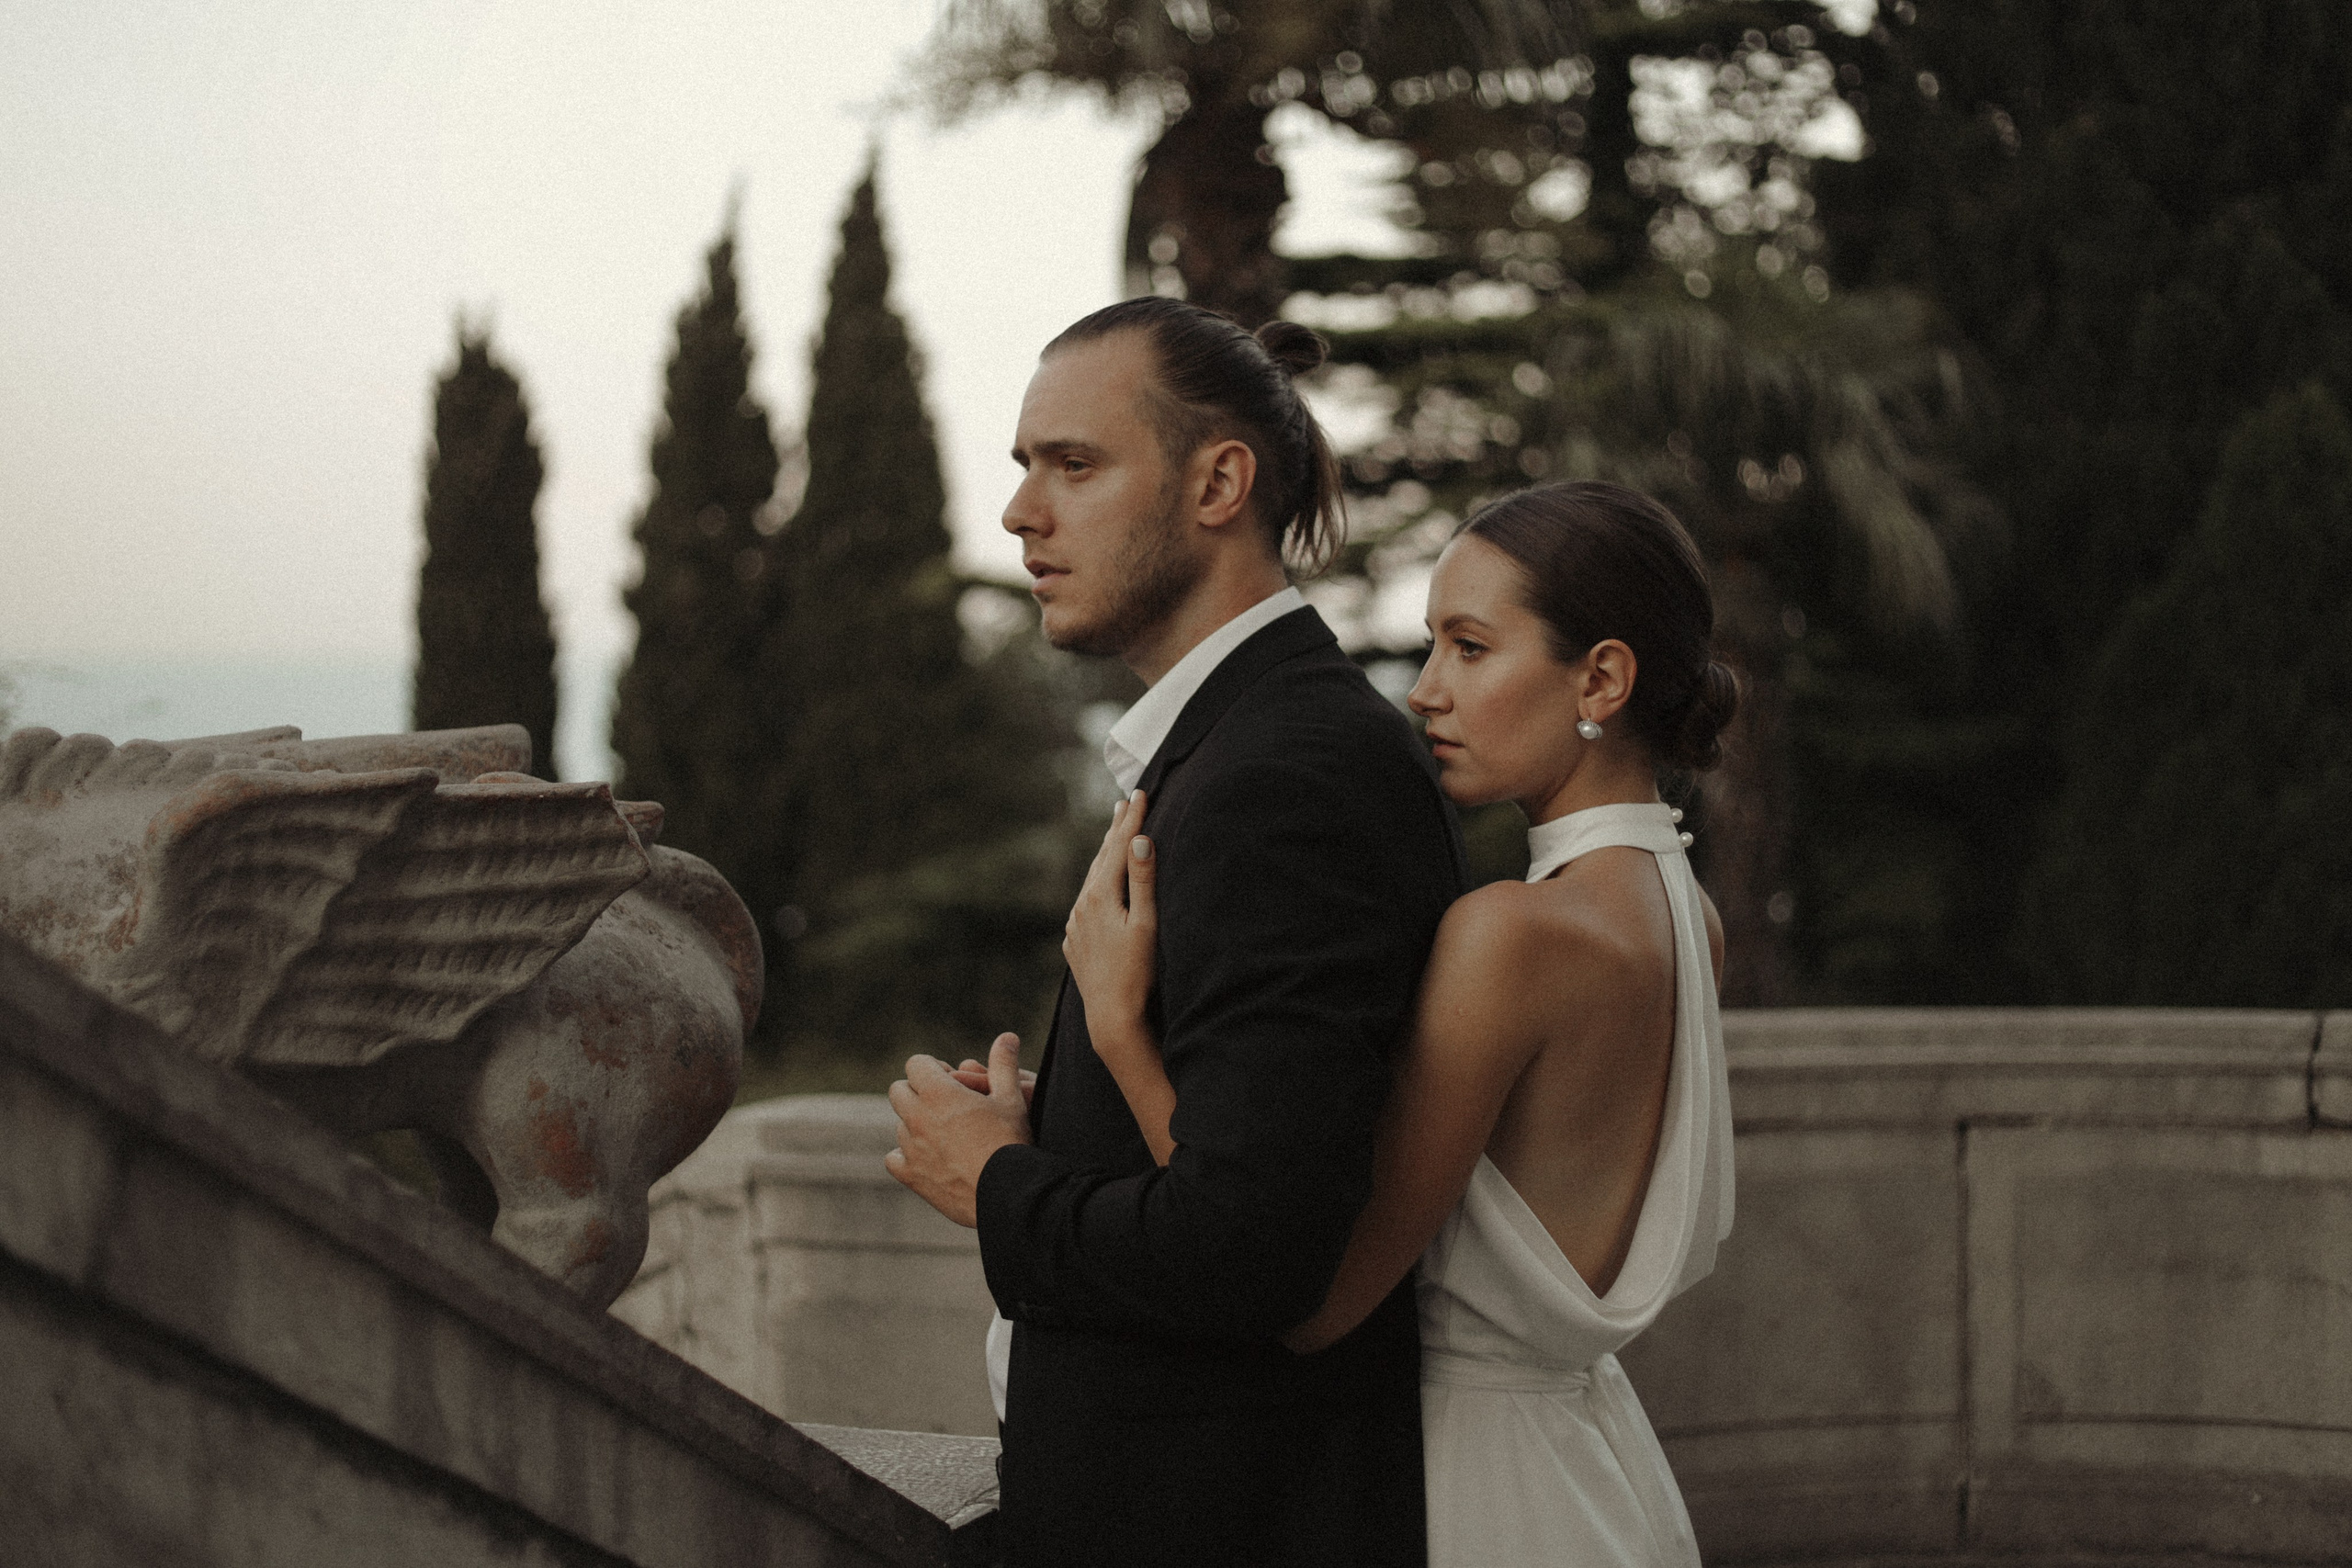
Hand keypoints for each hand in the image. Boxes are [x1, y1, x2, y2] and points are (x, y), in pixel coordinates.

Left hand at [885, 1032, 1031, 1227]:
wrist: (1008, 1193)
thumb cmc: (1011, 1143)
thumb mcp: (1012, 1099)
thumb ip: (1004, 1064)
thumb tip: (1007, 1036)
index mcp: (939, 1093)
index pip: (915, 1064)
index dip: (933, 1069)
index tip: (951, 1080)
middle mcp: (917, 1117)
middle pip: (898, 1091)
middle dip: (917, 1091)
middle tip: (946, 1105)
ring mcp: (910, 1147)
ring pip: (900, 1125)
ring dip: (916, 1124)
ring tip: (947, 1135)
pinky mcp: (910, 1175)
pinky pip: (893, 1158)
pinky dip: (906, 1156)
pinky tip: (929, 1159)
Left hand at [1063, 791, 1158, 1064]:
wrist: (1111, 1017)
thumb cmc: (1139, 972)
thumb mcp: (1147, 923)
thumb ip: (1144, 880)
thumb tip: (1141, 840)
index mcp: (1100, 895)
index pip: (1119, 847)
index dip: (1131, 819)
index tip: (1140, 792)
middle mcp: (1081, 905)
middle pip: (1101, 859)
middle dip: (1115, 831)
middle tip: (1124, 803)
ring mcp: (1075, 924)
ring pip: (1091, 881)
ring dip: (1104, 857)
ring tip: (1113, 838)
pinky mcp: (1074, 942)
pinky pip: (1085, 904)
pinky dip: (1096, 886)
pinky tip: (1100, 887)